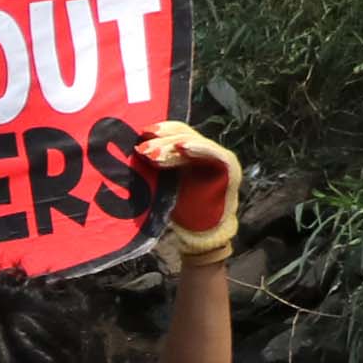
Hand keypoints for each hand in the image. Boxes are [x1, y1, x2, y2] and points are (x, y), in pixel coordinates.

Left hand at [139, 119, 240, 266]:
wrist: (201, 232)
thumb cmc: (180, 208)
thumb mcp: (163, 182)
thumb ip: (155, 164)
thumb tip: (133, 149)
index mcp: (189, 151)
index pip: (174, 132)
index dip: (159, 131)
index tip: (140, 134)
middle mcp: (205, 150)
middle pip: (183, 134)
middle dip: (161, 140)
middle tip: (142, 149)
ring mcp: (219, 156)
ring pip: (194, 141)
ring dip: (173, 145)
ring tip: (155, 152)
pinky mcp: (229, 166)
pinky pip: (212, 152)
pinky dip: (197, 148)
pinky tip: (182, 148)